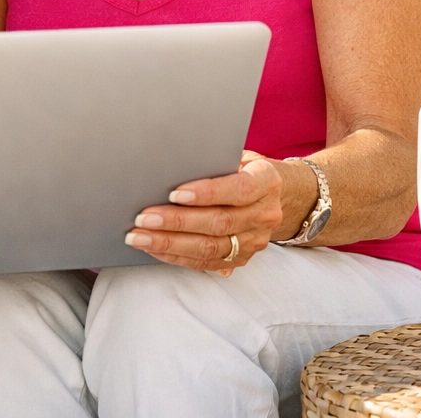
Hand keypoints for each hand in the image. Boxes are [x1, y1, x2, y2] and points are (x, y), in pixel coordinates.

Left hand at [125, 152, 282, 274]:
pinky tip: (155, 249)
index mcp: (267, 183)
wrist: (280, 196)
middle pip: (219, 223)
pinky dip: (177, 256)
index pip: (238, 190)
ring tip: (140, 237)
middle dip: (177, 222)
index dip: (207, 193)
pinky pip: (206, 262)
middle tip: (144, 219)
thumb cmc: (247, 170)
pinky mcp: (242, 258)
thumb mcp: (240, 156)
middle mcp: (264, 214)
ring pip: (210, 248)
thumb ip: (214, 162)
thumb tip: (175, 167)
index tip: (174, 193)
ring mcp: (254, 240)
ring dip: (170, 244)